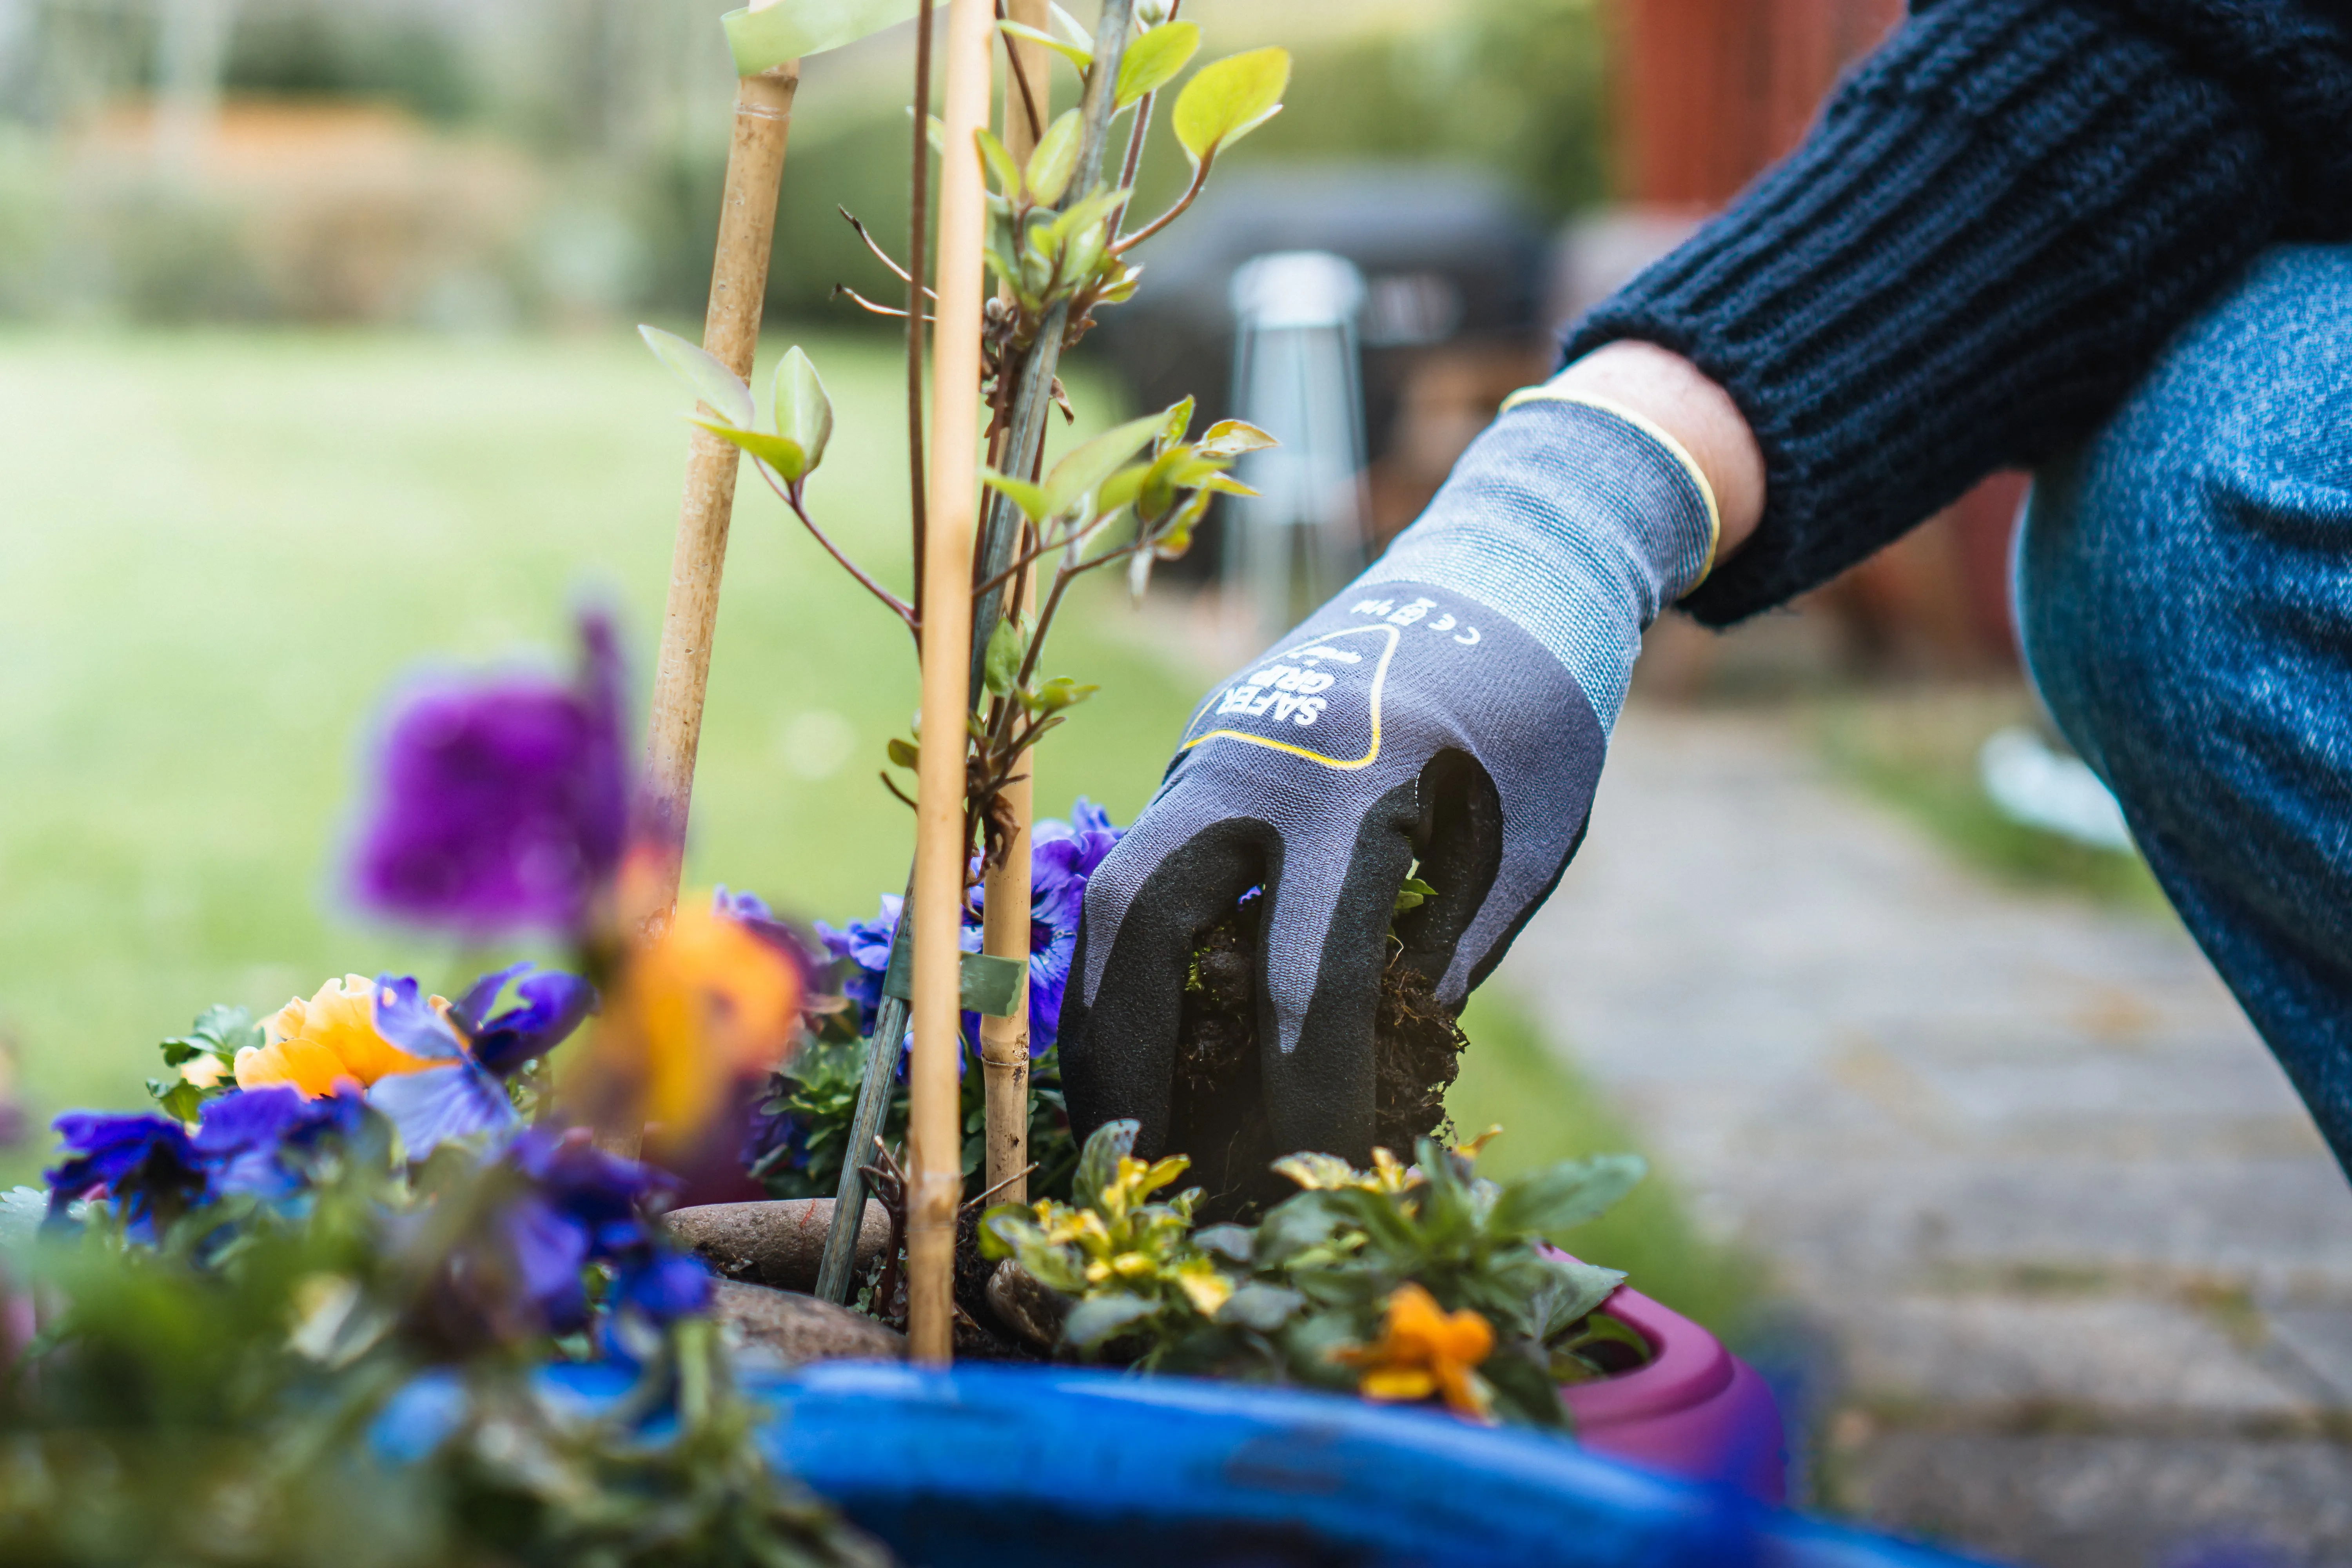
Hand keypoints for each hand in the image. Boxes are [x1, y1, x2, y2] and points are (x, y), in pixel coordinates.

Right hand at [1061, 368, 1733, 1168]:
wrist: (1502, 574)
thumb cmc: (1536, 725)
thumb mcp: (1518, 852)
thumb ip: (1436, 968)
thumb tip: (1358, 1091)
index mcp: (1362, 786)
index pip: (1308, 981)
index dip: (1306, 1100)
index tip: (1309, 1188)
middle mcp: (1257, 761)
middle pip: (1141, 924)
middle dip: (1127, 1059)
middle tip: (1138, 1165)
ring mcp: (1212, 747)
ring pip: (1117, 894)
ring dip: (1109, 1015)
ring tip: (1129, 1121)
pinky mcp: (1199, 752)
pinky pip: (1146, 865)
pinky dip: (1140, 959)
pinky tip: (1157, 1033)